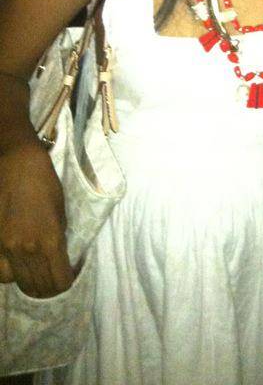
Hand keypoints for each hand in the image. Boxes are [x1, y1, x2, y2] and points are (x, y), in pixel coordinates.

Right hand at [0, 142, 73, 296]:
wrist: (16, 163)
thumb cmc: (44, 181)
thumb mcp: (60, 210)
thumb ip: (58, 236)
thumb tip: (58, 256)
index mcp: (49, 239)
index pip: (59, 280)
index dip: (65, 284)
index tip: (67, 280)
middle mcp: (26, 249)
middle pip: (38, 286)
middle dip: (48, 289)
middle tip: (52, 284)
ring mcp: (5, 247)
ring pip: (18, 282)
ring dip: (29, 284)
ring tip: (34, 279)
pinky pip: (0, 271)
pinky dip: (8, 274)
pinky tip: (15, 268)